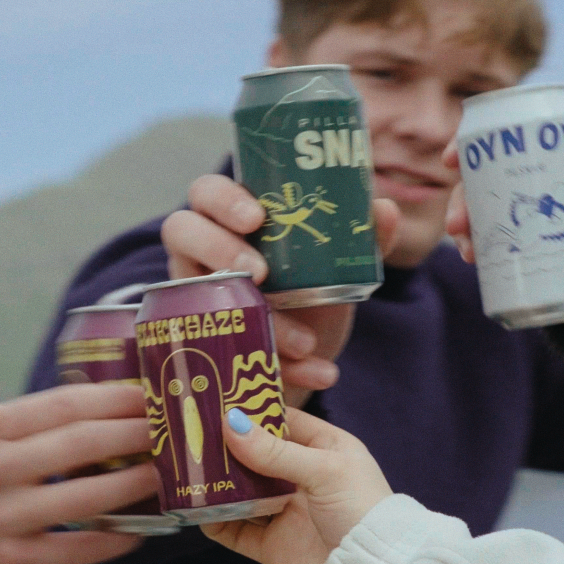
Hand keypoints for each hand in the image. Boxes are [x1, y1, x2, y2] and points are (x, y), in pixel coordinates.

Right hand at [0, 383, 156, 563]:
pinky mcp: (7, 561)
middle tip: (173, 424)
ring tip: (167, 473)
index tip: (151, 388)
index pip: (62, 403)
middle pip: (81, 442)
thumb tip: (88, 405)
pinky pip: (74, 550)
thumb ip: (15, 427)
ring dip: (134, 483)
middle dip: (135, 431)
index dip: (113, 395)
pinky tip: (137, 533)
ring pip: (86, 496)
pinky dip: (112, 541)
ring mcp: (1, 518)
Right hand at [163, 175, 399, 406]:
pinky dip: (285, 368)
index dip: (222, 199)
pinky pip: (233, 355)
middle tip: (260, 272)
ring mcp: (197, 299)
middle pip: (180, 230)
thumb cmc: (313, 288)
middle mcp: (201, 254)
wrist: (309, 351)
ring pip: (199, 300)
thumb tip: (383, 208)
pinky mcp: (210, 346)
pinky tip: (320, 372)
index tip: (256, 217)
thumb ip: (361, 237)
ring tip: (303, 341)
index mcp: (230, 221)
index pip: (206, 191)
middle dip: (218, 248)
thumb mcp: (338, 264)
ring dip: (255, 321)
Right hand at [200, 407, 391, 563]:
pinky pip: (237, 531)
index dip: (254, 412)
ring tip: (187, 470)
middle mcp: (304, 478)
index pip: (284, 422)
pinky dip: (217, 522)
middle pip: (258, 457)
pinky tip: (197, 511)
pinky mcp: (273, 545)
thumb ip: (276, 451)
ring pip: (243, 492)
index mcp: (326, 450)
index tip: (217, 402)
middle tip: (191, 435)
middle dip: (228, 449)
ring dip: (218, 484)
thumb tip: (231, 425)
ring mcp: (287, 512)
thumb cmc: (361, 510)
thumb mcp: (324, 470)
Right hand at [442, 145, 563, 346]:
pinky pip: (485, 242)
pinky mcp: (516, 247)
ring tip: (469, 252)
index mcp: (548, 167)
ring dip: (462, 228)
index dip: (470, 146)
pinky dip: (473, 248)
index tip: (451, 158)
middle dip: (459, 200)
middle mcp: (527, 189)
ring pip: (477, 213)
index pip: (502, 146)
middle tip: (458, 225)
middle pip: (480, 183)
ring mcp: (518, 219)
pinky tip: (472, 259)